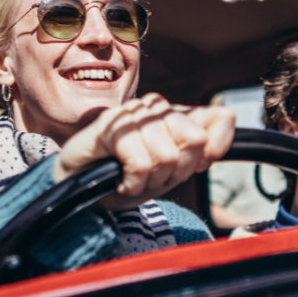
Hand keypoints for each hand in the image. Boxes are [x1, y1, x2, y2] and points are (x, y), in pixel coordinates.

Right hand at [54, 93, 235, 209]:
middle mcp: (156, 108)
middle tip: (151, 178)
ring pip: (166, 156)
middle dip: (174, 172)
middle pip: (195, 140)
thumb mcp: (168, 173)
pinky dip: (131, 183)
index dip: (216, 146)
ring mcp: (133, 114)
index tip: (194, 166)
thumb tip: (212, 147)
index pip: (221, 117)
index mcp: (174, 115)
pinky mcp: (111, 127)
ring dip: (148, 181)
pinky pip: (140, 163)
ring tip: (131, 179)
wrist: (76, 188)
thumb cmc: (122, 178)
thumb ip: (195, 155)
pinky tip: (120, 181)